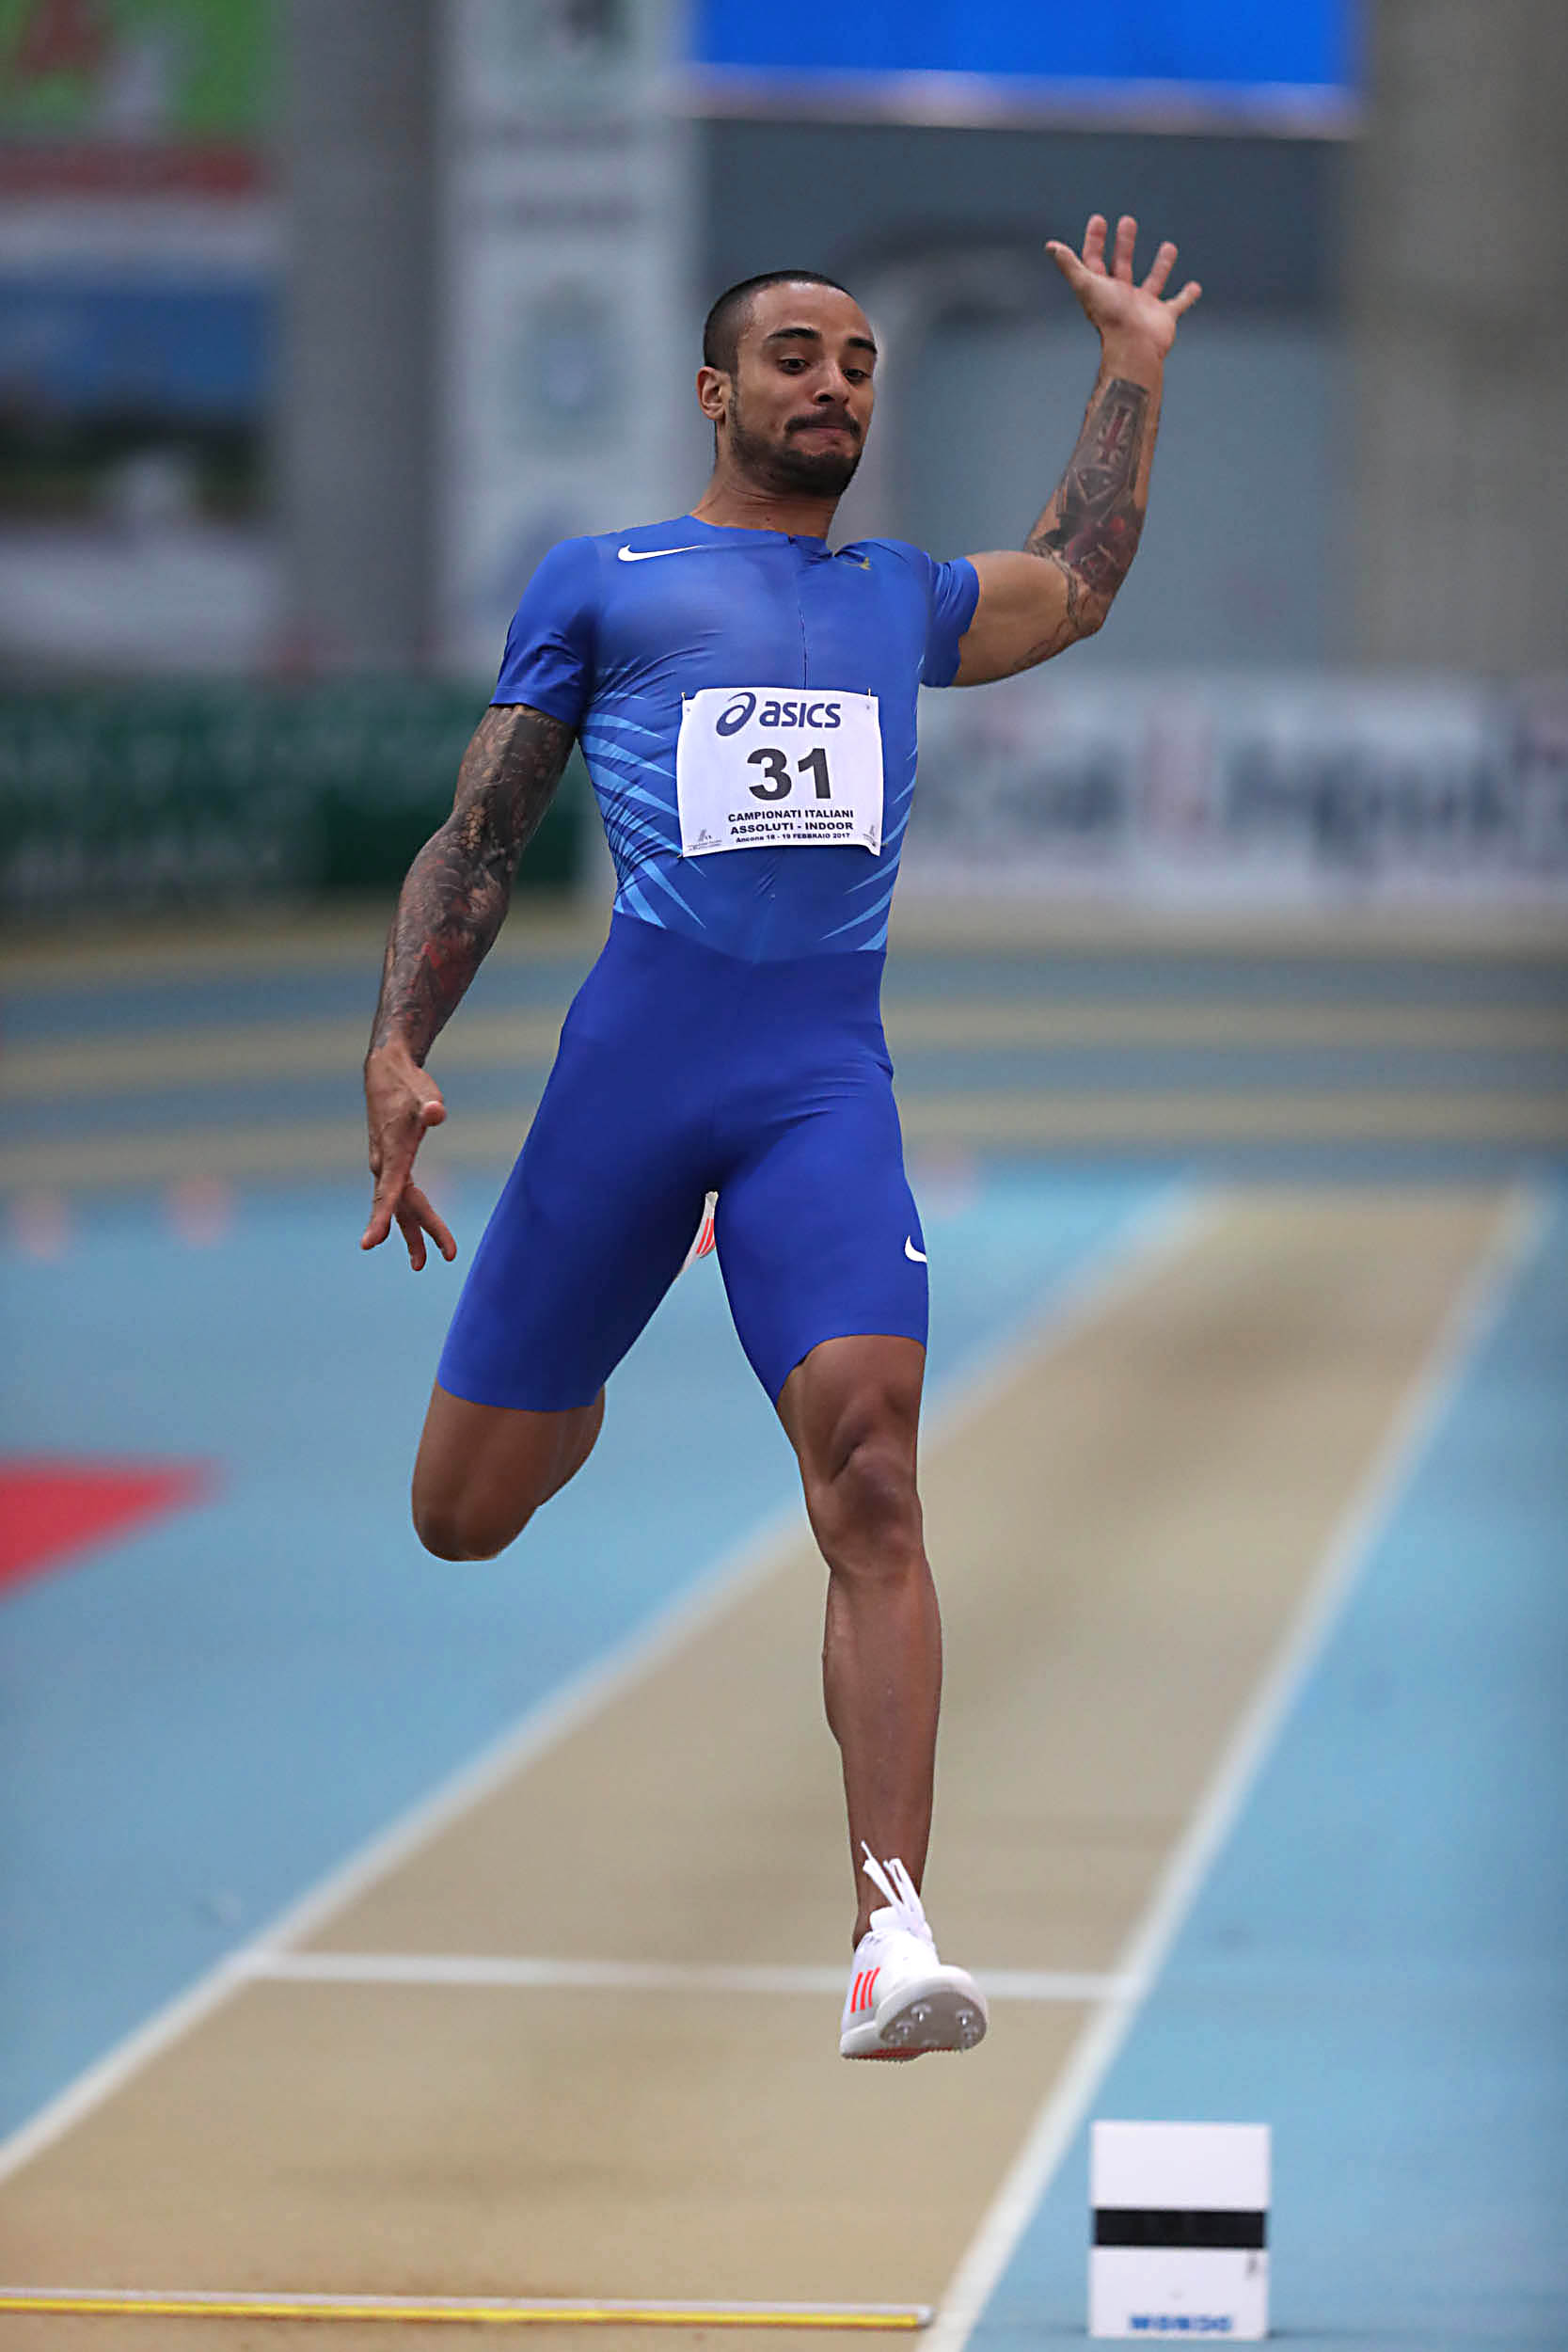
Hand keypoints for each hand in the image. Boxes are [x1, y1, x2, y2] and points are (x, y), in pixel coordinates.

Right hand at [361, 1047, 456, 1270]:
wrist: (386, 1073)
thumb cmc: (407, 1085)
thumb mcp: (423, 1093)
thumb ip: (430, 1105)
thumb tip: (437, 1112)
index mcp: (392, 1154)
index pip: (388, 1192)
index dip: (380, 1218)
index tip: (370, 1243)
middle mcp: (384, 1165)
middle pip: (402, 1207)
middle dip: (420, 1234)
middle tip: (441, 1258)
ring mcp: (386, 1166)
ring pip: (400, 1207)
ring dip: (414, 1233)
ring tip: (423, 1263)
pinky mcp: (392, 1164)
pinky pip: (400, 1198)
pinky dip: (411, 1216)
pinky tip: (418, 1232)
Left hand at [1045, 214, 1200, 359]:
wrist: (1134, 348)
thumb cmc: (1110, 316)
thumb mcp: (1088, 285)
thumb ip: (1070, 265)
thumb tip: (1050, 246)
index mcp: (1103, 289)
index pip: (1094, 261)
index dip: (1094, 241)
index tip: (1098, 220)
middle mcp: (1122, 297)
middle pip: (1122, 265)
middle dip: (1124, 244)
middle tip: (1128, 220)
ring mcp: (1144, 307)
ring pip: (1153, 282)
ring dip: (1161, 266)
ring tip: (1169, 246)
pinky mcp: (1164, 317)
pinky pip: (1178, 304)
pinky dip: (1187, 297)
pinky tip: (1195, 287)